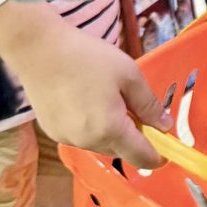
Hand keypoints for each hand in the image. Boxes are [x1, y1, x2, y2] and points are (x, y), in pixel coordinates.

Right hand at [14, 25, 164, 169]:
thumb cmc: (88, 58)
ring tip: (105, 99)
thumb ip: (149, 105)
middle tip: (132, 107)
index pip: (141, 157)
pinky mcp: (52, 132)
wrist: (39, 50)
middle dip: (132, 137)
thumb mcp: (129, 75)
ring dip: (110, 132)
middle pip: (120, 151)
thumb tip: (165, 126)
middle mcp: (88, 142)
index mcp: (110, 129)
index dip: (158, 156)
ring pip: (100, 144)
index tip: (166, 148)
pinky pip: (80, 137)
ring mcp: (67, 139)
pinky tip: (84, 101)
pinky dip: (89, 127)